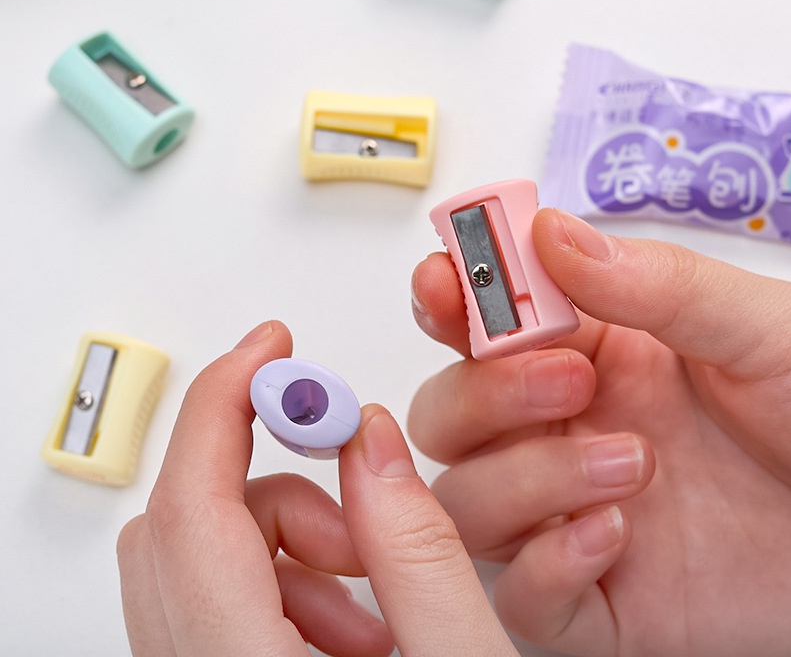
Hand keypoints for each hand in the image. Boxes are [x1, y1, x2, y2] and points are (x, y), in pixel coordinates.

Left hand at [118, 321, 518, 656]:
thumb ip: (418, 549)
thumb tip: (368, 440)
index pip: (193, 504)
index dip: (223, 401)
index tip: (270, 347)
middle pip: (185, 526)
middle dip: (277, 482)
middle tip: (355, 486)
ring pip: (202, 560)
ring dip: (291, 541)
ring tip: (374, 595)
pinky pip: (223, 602)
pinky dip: (287, 582)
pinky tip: (358, 629)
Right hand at [409, 208, 790, 656]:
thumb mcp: (757, 331)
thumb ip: (653, 283)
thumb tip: (550, 232)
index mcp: (592, 356)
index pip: (479, 324)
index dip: (446, 301)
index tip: (443, 282)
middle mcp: (564, 431)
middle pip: (448, 414)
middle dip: (482, 393)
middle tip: (568, 378)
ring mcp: (572, 515)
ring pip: (468, 501)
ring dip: (524, 479)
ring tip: (628, 460)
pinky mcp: (601, 603)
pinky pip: (524, 598)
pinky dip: (548, 569)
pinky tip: (616, 535)